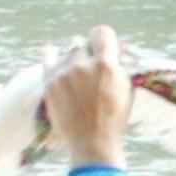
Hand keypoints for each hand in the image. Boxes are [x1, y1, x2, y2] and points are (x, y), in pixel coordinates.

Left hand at [41, 25, 139, 165]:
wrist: (92, 143)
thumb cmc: (114, 117)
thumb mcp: (127, 89)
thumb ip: (121, 65)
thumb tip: (118, 47)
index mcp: (106, 66)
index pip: (101, 32)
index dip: (104, 39)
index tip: (104, 47)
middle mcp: (83, 65)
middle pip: (81, 41)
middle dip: (87, 51)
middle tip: (90, 66)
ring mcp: (64, 73)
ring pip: (66, 48)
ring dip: (72, 56)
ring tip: (76, 70)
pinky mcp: (49, 81)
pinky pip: (48, 54)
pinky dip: (53, 56)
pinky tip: (59, 64)